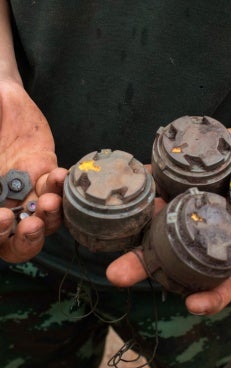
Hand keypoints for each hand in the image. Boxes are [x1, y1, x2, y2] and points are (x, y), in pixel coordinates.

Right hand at [0, 80, 67, 262]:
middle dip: (27, 238)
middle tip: (32, 224)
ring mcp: (29, 190)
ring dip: (49, 217)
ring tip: (50, 201)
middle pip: (18, 239)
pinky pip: (58, 189)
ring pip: (45, 219)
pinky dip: (60, 186)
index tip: (1, 218)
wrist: (4, 100)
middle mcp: (6, 202)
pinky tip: (58, 174)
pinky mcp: (48, 174)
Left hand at [106, 127, 230, 314]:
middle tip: (117, 275)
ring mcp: (192, 198)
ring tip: (106, 230)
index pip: (222, 276)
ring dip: (132, 223)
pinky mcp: (185, 173)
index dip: (210, 293)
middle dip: (146, 263)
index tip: (193, 305)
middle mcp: (207, 224)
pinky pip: (160, 177)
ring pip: (158, 215)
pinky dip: (142, 181)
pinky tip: (121, 185)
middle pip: (173, 251)